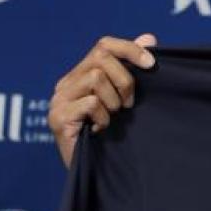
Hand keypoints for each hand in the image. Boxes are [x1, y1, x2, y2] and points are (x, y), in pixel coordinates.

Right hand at [48, 33, 156, 166]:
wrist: (95, 173)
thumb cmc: (112, 135)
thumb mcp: (125, 98)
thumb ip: (133, 68)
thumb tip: (149, 37)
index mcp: (80, 75)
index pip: (104, 45)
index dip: (131, 49)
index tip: (153, 63)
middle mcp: (65, 84)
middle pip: (101, 57)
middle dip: (125, 79)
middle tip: (129, 104)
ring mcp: (58, 100)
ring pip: (96, 77)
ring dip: (114, 101)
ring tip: (112, 118)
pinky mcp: (57, 118)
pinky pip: (91, 102)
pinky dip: (104, 116)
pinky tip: (101, 129)